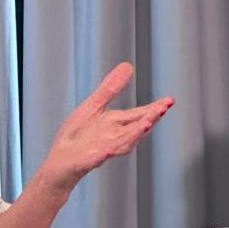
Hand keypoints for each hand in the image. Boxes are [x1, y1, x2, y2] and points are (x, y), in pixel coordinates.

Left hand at [43, 62, 172, 189]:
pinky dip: (103, 153)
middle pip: (136, 127)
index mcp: (116, 123)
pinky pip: (96, 157)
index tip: (169, 101)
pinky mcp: (87, 160)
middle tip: (163, 109)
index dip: (154, 109)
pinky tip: (108, 150)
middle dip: (150, 119)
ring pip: (123, 142)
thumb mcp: (93, 106)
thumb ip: (110, 89)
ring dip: (135, 134)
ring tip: (147, 124)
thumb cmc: (77, 136)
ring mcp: (102, 149)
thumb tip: (128, 66)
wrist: (59, 162)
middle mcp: (114, 136)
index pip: (139, 115)